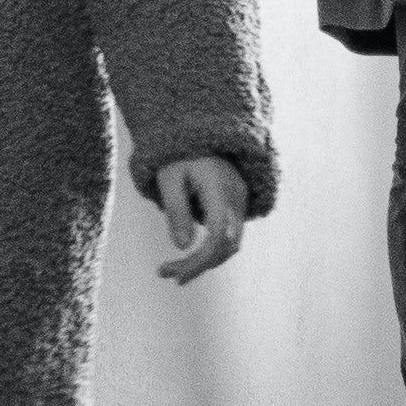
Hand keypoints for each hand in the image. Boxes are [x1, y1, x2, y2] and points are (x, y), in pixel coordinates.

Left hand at [148, 155, 252, 281]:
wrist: (200, 131)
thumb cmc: (178, 153)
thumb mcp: (169, 178)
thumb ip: (176, 210)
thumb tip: (182, 247)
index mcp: (220, 187)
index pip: (219, 235)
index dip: (200, 259)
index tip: (173, 272)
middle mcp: (237, 196)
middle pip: (227, 245)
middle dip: (198, 265)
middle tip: (164, 274)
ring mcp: (241, 200)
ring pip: (231, 244)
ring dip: (205, 261)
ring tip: (173, 272)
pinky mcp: (237, 203)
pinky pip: (230, 234)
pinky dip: (211, 249)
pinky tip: (189, 256)